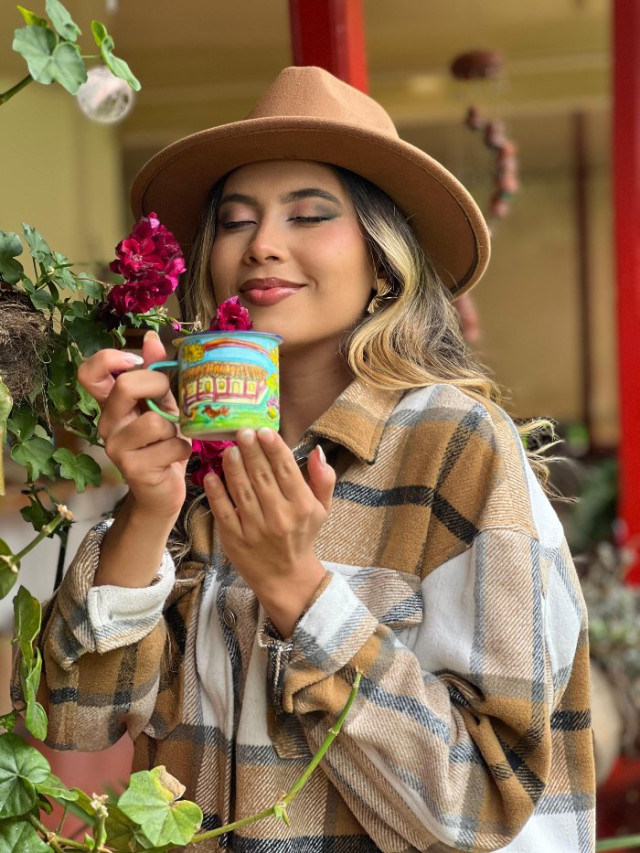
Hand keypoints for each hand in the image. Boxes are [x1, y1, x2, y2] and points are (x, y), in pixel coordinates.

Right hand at [77, 331, 191, 520]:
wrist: (164, 490)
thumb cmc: (163, 442)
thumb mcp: (164, 403)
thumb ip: (157, 372)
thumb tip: (152, 338)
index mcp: (110, 404)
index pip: (89, 372)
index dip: (110, 359)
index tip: (136, 363)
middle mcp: (107, 424)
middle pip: (126, 387)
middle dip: (159, 387)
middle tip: (170, 401)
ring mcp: (117, 448)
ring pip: (156, 421)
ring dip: (176, 428)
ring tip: (173, 438)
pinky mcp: (134, 469)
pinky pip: (171, 445)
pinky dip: (183, 449)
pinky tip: (175, 457)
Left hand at [203, 428, 334, 635]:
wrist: (285, 577)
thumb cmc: (302, 535)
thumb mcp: (322, 508)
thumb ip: (323, 478)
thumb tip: (316, 450)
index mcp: (301, 506)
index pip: (286, 471)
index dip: (274, 448)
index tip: (264, 430)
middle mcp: (279, 517)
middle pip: (262, 477)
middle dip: (251, 451)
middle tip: (242, 431)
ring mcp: (255, 529)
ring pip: (242, 491)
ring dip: (233, 467)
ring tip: (228, 448)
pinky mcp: (235, 539)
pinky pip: (223, 511)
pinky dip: (216, 492)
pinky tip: (211, 475)